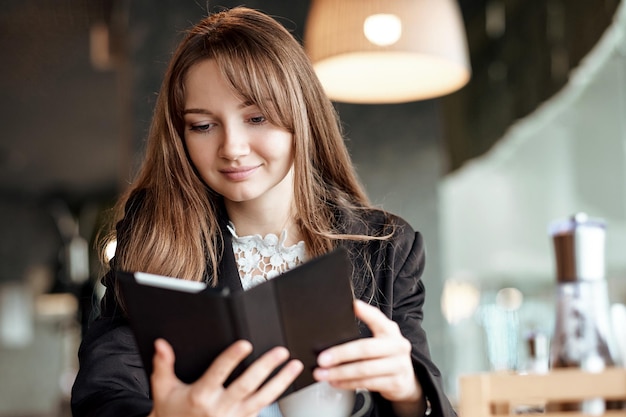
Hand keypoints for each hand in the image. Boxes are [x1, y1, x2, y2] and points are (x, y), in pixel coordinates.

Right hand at [148, 339, 302, 416]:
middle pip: (247, 385)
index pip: (219, 373)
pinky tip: (287, 383)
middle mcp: (220, 408)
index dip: (232, 358)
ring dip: (280, 382)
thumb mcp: (163, 389)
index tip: (245, 344)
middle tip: (280, 352)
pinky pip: (262, 410)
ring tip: (294, 366)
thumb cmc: (171, 413)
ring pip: (262, 399)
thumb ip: (164, 365)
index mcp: (201, 395)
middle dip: (266, 368)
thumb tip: (162, 344)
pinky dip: (276, 397)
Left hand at [313, 300, 423, 412]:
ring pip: (364, 369)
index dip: (366, 312)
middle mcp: (397, 346)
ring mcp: (398, 366)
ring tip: (323, 374)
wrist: (406, 380)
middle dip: (341, 354)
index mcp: (390, 331)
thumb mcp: (380, 339)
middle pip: (366, 348)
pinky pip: (367, 383)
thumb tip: (334, 328)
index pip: (378, 319)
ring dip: (340, 373)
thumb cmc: (385, 355)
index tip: (353, 306)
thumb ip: (366, 331)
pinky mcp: (395, 383)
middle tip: (322, 359)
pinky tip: (336, 382)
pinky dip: (348, 383)